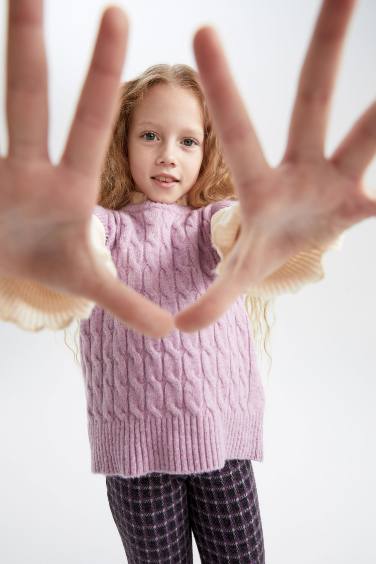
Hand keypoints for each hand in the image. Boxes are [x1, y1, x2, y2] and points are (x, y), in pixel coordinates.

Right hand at [0, 1, 173, 338]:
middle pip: (23, 91)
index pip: (87, 122)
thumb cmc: (42, 259)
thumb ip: (125, 300)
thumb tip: (170, 332)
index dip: (102, 73)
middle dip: (26, 35)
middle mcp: (21, 165)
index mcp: (62, 182)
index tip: (119, 15)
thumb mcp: (85, 279)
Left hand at [174, 0, 375, 332]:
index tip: (201, 30)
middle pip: (313, 102)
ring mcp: (339, 181)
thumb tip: (179, 329)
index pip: (238, 130)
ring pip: (368, 135)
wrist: (292, 246)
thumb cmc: (259, 248)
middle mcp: (302, 167)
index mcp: (260, 182)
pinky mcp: (364, 203)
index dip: (222, 86)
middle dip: (325, 48)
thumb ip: (213, 297)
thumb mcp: (238, 272)